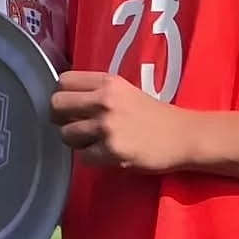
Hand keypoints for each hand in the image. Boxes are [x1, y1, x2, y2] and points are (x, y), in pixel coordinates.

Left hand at [50, 71, 187, 170]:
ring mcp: (107, 126)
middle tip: (74, 125)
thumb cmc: (153, 114)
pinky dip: (91, 158)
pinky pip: (83, 157)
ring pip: (66, 134)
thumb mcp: (125, 90)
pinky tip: (106, 154)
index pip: (64, 81)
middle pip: (57, 105)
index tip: (71, 105)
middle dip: (61, 118)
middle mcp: (104, 100)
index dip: (63, 94)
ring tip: (93, 141)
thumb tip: (65, 101)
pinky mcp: (112, 151)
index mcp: (108, 82)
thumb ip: (97, 91)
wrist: (182, 136)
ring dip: (76, 141)